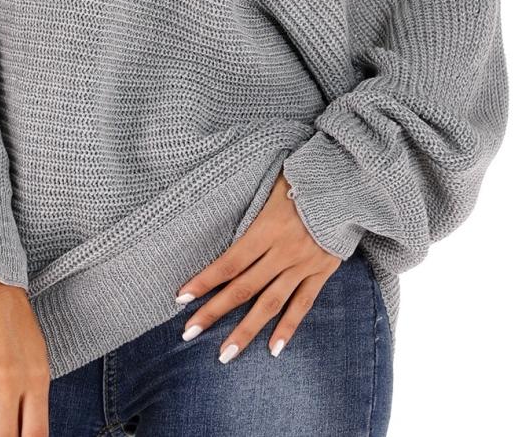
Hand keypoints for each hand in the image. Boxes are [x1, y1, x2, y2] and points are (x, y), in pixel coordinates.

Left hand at [174, 173, 343, 362]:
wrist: (350, 184)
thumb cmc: (305, 177)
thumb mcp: (272, 185)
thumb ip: (251, 206)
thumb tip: (222, 212)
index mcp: (267, 228)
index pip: (229, 262)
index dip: (204, 281)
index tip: (181, 298)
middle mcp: (283, 251)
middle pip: (243, 287)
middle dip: (214, 311)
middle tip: (188, 333)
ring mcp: (303, 265)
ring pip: (270, 303)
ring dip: (246, 330)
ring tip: (225, 354)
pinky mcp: (322, 272)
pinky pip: (303, 304)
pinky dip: (289, 327)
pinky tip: (274, 349)